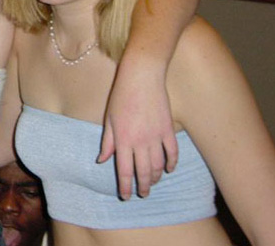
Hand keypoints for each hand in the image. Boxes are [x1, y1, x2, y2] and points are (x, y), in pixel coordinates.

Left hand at [98, 59, 177, 199]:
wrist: (142, 77)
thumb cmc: (121, 95)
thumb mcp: (108, 118)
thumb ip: (107, 141)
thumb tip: (102, 160)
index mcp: (122, 139)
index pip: (124, 170)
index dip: (125, 186)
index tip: (126, 196)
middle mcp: (140, 142)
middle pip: (143, 172)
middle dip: (143, 187)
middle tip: (142, 194)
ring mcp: (156, 136)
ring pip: (158, 165)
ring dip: (156, 177)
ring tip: (152, 182)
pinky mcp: (169, 129)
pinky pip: (173, 152)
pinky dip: (171, 163)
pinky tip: (168, 169)